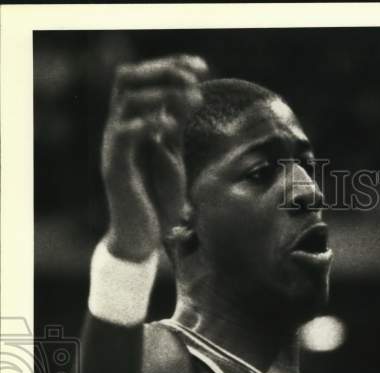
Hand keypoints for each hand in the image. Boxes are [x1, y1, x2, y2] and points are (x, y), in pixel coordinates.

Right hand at [101, 55, 207, 260]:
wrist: (141, 237)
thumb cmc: (157, 198)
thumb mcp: (171, 155)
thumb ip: (176, 127)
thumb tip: (193, 94)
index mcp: (133, 122)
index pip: (144, 77)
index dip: (170, 65)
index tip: (202, 66)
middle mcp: (120, 127)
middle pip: (128, 78)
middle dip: (162, 70)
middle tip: (194, 75)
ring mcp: (115, 146)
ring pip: (127, 101)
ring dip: (160, 92)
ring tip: (189, 95)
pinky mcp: (116, 167)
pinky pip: (123, 135)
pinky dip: (145, 124)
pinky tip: (168, 124)